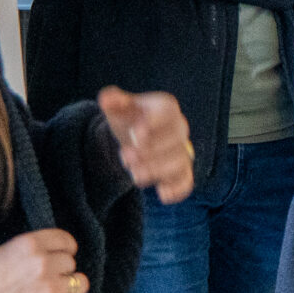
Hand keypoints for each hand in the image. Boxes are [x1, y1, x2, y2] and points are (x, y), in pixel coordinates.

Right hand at [0, 228, 88, 292]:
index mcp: (29, 244)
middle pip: (71, 263)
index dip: (65, 251)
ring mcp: (49, 289)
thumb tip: (49, 255)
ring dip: (71, 291)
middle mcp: (42, 263)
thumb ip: (28, 251)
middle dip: (62, 273)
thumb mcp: (1, 252)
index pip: (65, 240)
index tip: (61, 258)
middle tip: (47, 284)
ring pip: (80, 284)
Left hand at [99, 86, 194, 203]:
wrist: (136, 137)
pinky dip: (177, 189)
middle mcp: (179, 128)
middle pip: (176, 139)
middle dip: (151, 150)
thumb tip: (106, 99)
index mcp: (166, 108)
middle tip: (126, 156)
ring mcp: (182, 151)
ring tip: (134, 174)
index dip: (154, 123)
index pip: (168, 112)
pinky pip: (186, 182)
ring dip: (157, 170)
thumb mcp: (119, 108)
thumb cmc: (129, 119)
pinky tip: (162, 193)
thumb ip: (113, 101)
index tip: (136, 133)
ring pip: (179, 162)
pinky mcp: (181, 172)